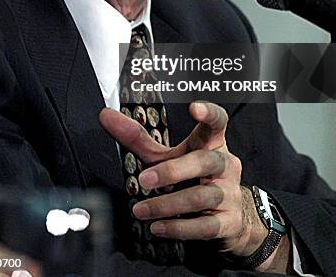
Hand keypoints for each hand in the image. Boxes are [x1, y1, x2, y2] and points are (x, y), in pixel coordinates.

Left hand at [99, 102, 289, 271]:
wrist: (230, 216)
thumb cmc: (193, 176)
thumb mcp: (167, 155)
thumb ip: (137, 137)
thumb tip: (105, 115)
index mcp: (211, 142)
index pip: (217, 121)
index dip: (209, 113)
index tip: (195, 108)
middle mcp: (224, 164)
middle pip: (204, 161)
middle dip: (173, 171)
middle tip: (144, 179)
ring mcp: (229, 193)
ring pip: (202, 196)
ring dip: (167, 204)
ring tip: (141, 210)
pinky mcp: (229, 221)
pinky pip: (205, 226)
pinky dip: (179, 228)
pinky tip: (158, 227)